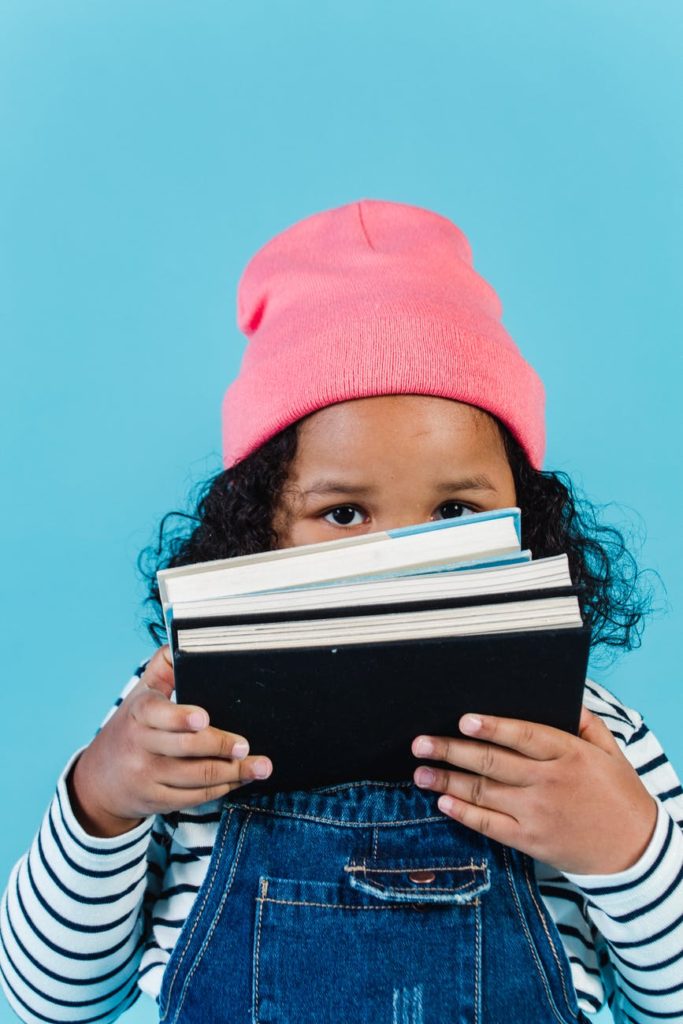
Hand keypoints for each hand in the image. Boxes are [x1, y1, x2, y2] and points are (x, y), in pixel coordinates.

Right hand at [68, 646, 272, 836]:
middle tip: (245, 745)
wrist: (98, 781)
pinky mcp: (156, 801)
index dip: (180, 717)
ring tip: (259, 766)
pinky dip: (221, 789)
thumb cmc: (131, 727)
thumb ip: (163, 665)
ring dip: (233, 772)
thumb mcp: (141, 693)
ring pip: (196, 776)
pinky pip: (194, 797)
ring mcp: (146, 776)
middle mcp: (139, 746)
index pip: (157, 714)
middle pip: (185, 748)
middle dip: (221, 746)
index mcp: (138, 713)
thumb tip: (185, 635)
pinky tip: (238, 779)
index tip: (204, 718)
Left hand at [412, 707, 657, 874]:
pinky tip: (442, 802)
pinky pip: (489, 825)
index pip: (523, 735)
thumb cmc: (619, 794)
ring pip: (483, 792)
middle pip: (492, 762)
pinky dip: (463, 813)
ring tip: (420, 771)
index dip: (492, 727)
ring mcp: (537, 813)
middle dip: (451, 750)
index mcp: (568, 754)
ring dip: (446, 780)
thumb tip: (560, 697)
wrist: (634, 851)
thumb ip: (583, 721)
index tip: (463, 720)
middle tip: (420, 743)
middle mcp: (548, 782)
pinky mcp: (530, 841)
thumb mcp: (609, 751)